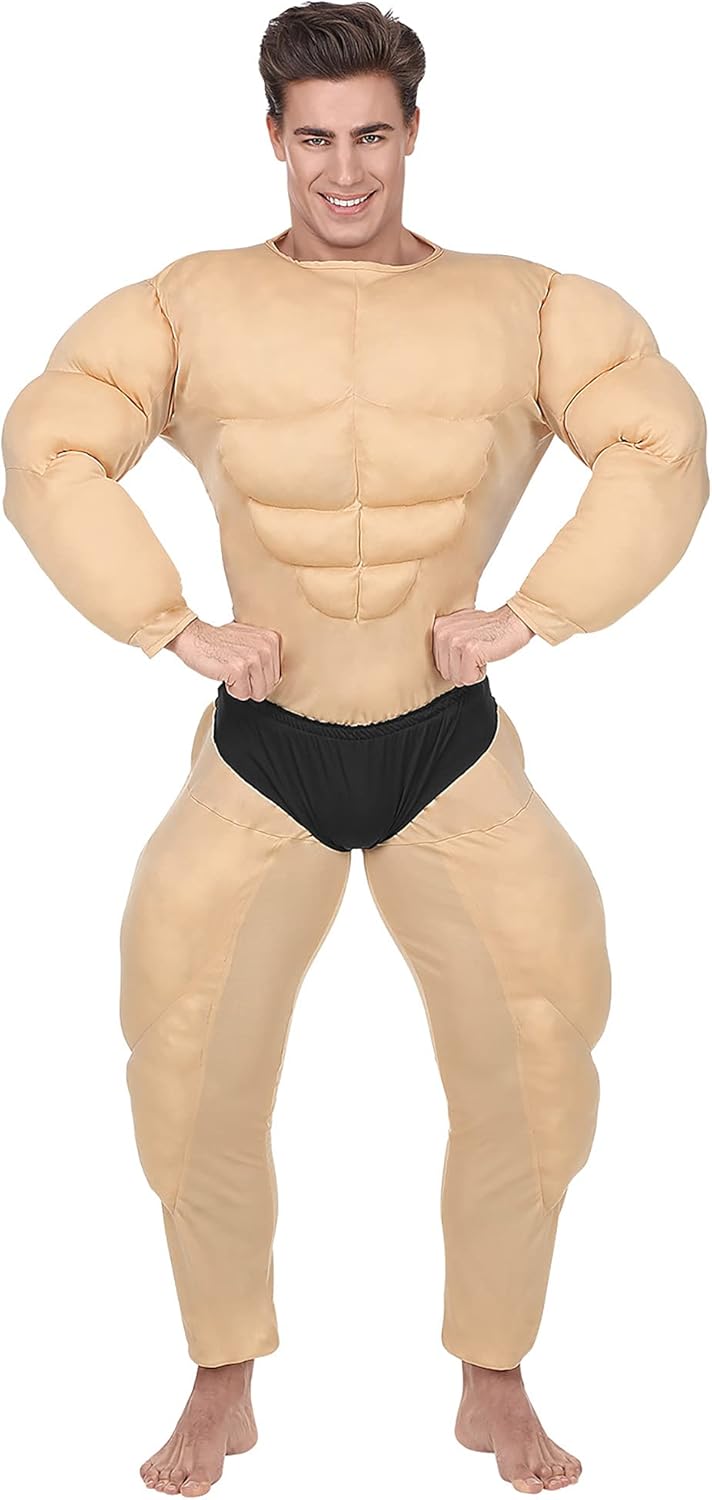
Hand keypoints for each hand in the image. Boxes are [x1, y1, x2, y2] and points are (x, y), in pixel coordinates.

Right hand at [165, 617, 281, 699]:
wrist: (193, 636)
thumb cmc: (219, 641)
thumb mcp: (250, 641)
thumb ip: (265, 655)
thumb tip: (275, 679)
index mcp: (272, 640)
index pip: (276, 678)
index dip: (256, 677)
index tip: (243, 664)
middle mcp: (266, 647)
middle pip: (268, 687)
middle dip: (250, 684)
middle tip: (235, 668)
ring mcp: (253, 658)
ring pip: (257, 693)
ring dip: (240, 686)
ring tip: (230, 669)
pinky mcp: (239, 669)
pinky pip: (242, 694)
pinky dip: (231, 688)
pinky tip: (223, 672)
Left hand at [432, 604, 533, 684]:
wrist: (514, 621)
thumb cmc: (490, 629)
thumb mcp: (460, 629)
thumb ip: (445, 643)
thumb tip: (439, 665)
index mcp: (438, 627)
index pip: (438, 665)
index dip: (457, 664)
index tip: (469, 649)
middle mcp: (442, 633)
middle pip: (446, 673)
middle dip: (464, 669)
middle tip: (477, 651)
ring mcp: (455, 641)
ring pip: (457, 677)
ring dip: (473, 671)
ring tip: (481, 653)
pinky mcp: (469, 650)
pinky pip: (468, 678)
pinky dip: (480, 673)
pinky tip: (486, 656)